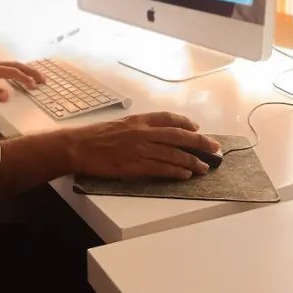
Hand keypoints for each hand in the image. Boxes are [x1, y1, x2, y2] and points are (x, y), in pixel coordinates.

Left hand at [0, 61, 45, 102]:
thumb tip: (7, 96)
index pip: (13, 72)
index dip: (24, 78)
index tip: (33, 86)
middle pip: (17, 65)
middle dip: (31, 72)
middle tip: (43, 80)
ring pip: (15, 65)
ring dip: (27, 70)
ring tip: (38, 78)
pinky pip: (10, 67)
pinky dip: (20, 70)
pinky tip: (23, 75)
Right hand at [70, 112, 221, 180]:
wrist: (79, 146)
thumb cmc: (94, 136)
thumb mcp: (118, 124)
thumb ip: (136, 128)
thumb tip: (152, 134)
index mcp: (138, 120)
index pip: (168, 118)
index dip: (185, 122)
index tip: (196, 128)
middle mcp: (143, 132)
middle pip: (178, 136)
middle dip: (199, 142)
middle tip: (214, 148)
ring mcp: (141, 149)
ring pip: (174, 154)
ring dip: (192, 161)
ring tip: (204, 167)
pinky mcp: (136, 166)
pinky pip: (162, 168)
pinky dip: (176, 171)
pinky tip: (186, 174)